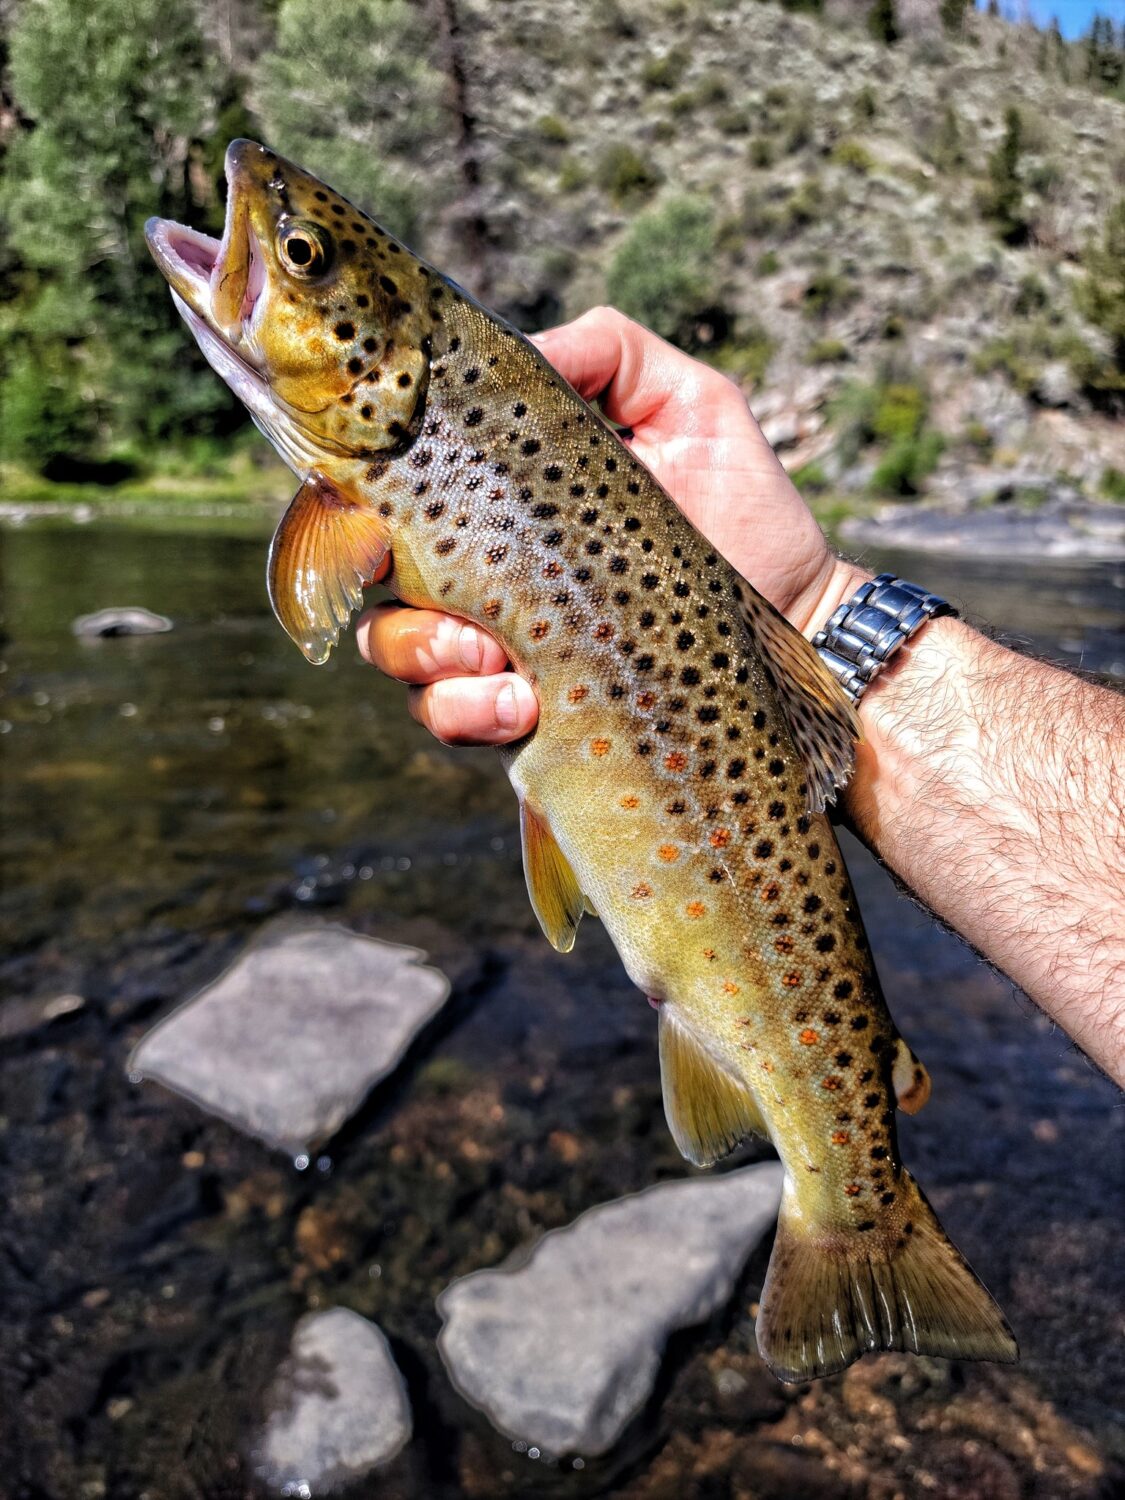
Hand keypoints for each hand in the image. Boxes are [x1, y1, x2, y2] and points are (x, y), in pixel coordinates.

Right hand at [356, 306, 859, 743]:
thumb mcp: (690, 402)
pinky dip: (468, 709)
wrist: (796, 615)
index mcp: (503, 489)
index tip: (364, 501)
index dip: (350, 488)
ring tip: (501, 662)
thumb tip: (518, 350)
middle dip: (377, 576)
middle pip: (365, 565)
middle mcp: (481, 560)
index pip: (392, 480)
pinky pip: (449, 713)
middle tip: (447, 589)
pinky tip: (525, 701)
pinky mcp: (519, 706)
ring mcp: (494, 637)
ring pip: (396, 648)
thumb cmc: (744, 504)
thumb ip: (610, 351)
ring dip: (428, 654)